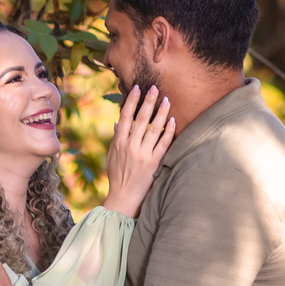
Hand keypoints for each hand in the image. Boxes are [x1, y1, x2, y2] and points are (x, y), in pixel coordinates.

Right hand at [101, 85, 174, 217]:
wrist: (123, 198)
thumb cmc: (117, 176)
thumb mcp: (112, 156)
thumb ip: (116, 138)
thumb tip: (118, 122)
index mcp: (118, 142)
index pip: (125, 117)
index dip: (131, 101)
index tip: (137, 88)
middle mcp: (130, 146)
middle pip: (140, 119)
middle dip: (148, 102)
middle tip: (155, 88)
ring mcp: (142, 155)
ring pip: (153, 129)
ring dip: (160, 113)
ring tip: (167, 100)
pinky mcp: (153, 163)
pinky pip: (163, 144)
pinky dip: (168, 132)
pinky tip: (173, 120)